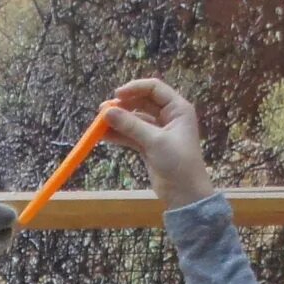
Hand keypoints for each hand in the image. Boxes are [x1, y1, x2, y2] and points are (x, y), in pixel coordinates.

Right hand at [104, 78, 215, 208]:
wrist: (185, 194)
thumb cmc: (178, 163)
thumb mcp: (155, 141)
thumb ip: (130, 125)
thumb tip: (106, 112)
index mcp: (177, 109)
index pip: (154, 88)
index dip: (134, 89)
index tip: (116, 95)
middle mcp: (168, 116)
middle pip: (142, 103)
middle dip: (122, 106)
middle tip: (102, 111)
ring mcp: (158, 132)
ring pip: (135, 120)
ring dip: (118, 122)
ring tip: (99, 125)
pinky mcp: (149, 146)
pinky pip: (132, 135)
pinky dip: (119, 135)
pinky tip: (104, 136)